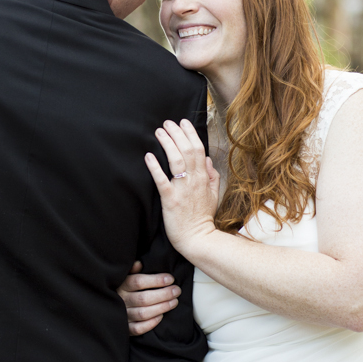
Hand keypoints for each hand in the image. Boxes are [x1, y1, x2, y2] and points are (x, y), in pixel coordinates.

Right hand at [117, 261, 180, 335]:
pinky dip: (151, 323)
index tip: (170, 279)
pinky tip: (161, 316)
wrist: (109, 306)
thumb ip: (131, 269)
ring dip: (162, 308)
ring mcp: (123, 315)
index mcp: (121, 285)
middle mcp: (121, 300)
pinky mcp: (125, 328)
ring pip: (143, 313)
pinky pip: (138, 328)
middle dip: (164, 294)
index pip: (138, 282)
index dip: (156, 280)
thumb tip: (139, 263)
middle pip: (144, 298)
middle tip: (176, 290)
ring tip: (174, 302)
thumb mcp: (124, 275)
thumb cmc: (122, 288)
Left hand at [145, 119, 219, 257]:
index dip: (190, 133)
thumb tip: (207, 159)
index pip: (198, 149)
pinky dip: (155, 167)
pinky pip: (162, 180)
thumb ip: (212, 176)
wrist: (198, 239)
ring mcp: (182, 189)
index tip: (182, 122)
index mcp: (203, 177)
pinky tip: (149, 156)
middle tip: (167, 123)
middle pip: (187, 150)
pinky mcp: (170, 199)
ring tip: (159, 132)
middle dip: (177, 133)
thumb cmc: (203, 217)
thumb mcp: (213, 194)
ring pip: (176, 160)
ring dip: (167, 143)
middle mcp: (193, 180)